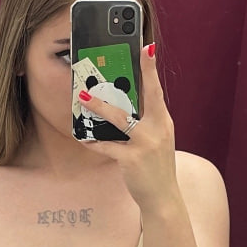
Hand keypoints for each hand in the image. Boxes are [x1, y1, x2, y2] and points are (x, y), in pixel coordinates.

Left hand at [78, 44, 176, 212]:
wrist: (163, 198)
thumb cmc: (156, 167)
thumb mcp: (156, 141)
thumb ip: (144, 123)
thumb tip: (120, 105)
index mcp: (163, 122)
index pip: (157, 90)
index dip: (151, 68)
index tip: (148, 47)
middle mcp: (159, 129)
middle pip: (147, 96)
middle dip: (138, 74)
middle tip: (124, 55)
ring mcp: (146, 144)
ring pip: (120, 119)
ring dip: (99, 107)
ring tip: (82, 98)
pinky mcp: (132, 159)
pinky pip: (108, 146)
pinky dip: (93, 142)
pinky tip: (82, 137)